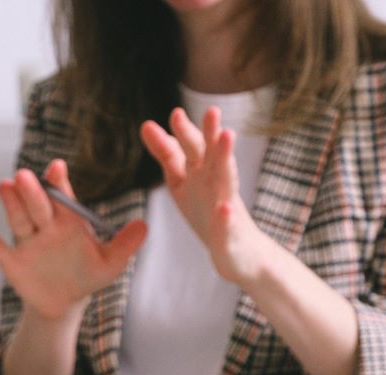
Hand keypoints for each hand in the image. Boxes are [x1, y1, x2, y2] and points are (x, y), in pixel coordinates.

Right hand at [0, 159, 146, 321]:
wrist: (64, 302)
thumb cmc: (87, 276)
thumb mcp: (110, 263)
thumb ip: (125, 244)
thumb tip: (145, 226)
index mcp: (69, 221)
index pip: (63, 198)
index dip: (59, 183)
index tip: (56, 168)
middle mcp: (45, 226)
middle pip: (38, 205)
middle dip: (33, 192)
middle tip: (26, 177)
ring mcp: (27, 241)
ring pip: (18, 219)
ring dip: (11, 204)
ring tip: (5, 186)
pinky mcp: (11, 260)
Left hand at [140, 107, 267, 285]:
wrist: (238, 251)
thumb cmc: (208, 211)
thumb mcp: (182, 181)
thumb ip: (168, 155)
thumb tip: (146, 125)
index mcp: (201, 172)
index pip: (190, 149)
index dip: (183, 134)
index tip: (175, 114)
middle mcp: (215, 182)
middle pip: (211, 156)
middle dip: (210, 134)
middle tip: (212, 111)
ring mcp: (225, 206)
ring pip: (227, 180)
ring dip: (227, 159)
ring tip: (228, 137)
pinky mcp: (230, 233)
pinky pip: (227, 225)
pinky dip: (226, 217)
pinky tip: (224, 210)